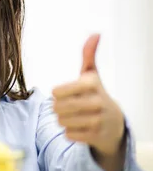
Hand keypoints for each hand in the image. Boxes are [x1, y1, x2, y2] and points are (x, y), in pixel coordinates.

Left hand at [52, 34, 125, 155]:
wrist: (114, 123)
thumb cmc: (96, 94)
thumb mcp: (91, 75)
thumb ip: (89, 55)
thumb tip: (96, 34)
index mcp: (92, 85)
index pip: (57, 92)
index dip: (57, 94)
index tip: (63, 93)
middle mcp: (98, 102)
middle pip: (57, 108)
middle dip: (58, 108)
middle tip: (67, 107)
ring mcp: (98, 120)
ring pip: (62, 122)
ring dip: (63, 120)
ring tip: (74, 117)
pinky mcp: (97, 136)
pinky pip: (69, 135)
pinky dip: (70, 132)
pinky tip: (80, 128)